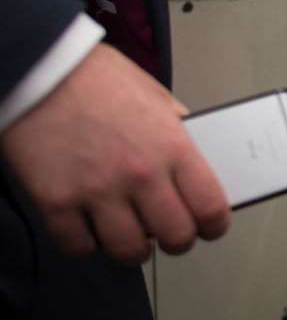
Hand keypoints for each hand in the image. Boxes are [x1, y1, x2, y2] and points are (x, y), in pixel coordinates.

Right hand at [0, 44, 229, 262]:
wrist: (38, 69)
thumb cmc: (95, 78)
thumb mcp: (154, 95)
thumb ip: (177, 128)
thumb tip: (196, 151)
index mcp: (173, 147)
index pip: (211, 206)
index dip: (214, 225)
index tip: (209, 228)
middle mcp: (140, 174)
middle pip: (175, 236)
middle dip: (177, 241)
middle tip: (169, 234)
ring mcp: (97, 191)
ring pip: (129, 251)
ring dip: (133, 250)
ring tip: (130, 238)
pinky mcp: (56, 202)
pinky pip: (79, 246)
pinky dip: (86, 245)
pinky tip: (89, 229)